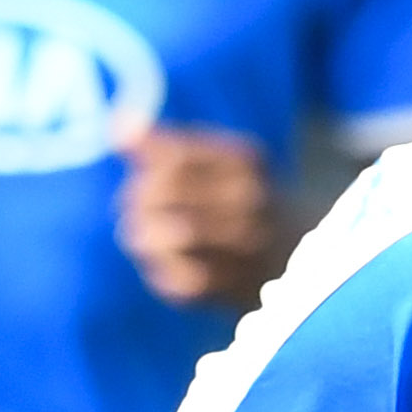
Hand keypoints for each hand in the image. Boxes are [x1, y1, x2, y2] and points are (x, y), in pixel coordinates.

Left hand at [116, 126, 288, 308]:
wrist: (295, 253)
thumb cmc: (236, 198)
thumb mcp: (210, 161)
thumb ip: (162, 144)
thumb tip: (116, 125)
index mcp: (244, 160)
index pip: (174, 158)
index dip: (145, 171)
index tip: (141, 180)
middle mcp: (252, 199)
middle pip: (167, 193)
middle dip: (136, 202)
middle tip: (130, 211)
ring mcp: (247, 245)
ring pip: (172, 235)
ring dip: (142, 235)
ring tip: (139, 236)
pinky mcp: (231, 287)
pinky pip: (177, 279)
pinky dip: (159, 269)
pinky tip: (162, 264)